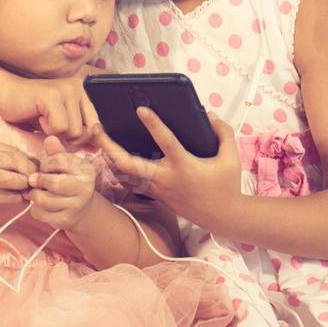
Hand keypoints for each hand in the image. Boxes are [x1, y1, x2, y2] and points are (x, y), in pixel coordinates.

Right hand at [0, 65, 104, 146]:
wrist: (5, 95)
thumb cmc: (31, 111)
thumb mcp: (61, 122)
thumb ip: (79, 130)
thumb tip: (98, 146)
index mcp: (83, 93)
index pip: (96, 127)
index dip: (81, 139)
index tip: (63, 133)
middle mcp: (78, 88)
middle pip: (86, 132)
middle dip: (67, 137)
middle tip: (51, 125)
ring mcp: (66, 90)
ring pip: (74, 131)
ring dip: (55, 133)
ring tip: (44, 119)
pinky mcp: (52, 96)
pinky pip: (60, 127)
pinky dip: (47, 129)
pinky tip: (38, 116)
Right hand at [0, 141, 38, 217]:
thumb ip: (16, 161)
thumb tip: (43, 167)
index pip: (21, 154)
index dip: (34, 166)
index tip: (36, 176)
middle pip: (21, 166)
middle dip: (30, 178)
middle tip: (31, 186)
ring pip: (17, 182)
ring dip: (24, 189)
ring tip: (23, 192)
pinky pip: (10, 198)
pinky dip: (18, 199)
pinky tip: (15, 199)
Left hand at [25, 135, 97, 230]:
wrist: (81, 207)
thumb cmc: (69, 179)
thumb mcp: (66, 163)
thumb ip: (56, 152)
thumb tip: (49, 138)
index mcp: (86, 170)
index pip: (60, 161)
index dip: (46, 163)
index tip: (44, 167)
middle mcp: (85, 189)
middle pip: (54, 184)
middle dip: (38, 180)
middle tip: (33, 180)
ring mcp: (76, 206)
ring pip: (45, 201)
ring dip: (34, 195)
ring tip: (35, 191)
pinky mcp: (66, 221)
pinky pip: (42, 214)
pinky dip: (35, 208)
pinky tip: (39, 204)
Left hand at [93, 106, 243, 231]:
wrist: (222, 217)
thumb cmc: (226, 185)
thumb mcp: (231, 158)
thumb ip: (223, 133)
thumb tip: (209, 115)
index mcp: (184, 166)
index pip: (165, 142)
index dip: (153, 124)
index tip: (140, 108)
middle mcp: (165, 178)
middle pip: (128, 163)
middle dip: (108, 146)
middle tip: (96, 127)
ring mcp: (156, 188)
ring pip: (124, 174)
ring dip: (108, 156)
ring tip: (98, 137)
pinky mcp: (155, 195)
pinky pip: (131, 181)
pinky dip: (119, 168)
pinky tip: (111, 155)